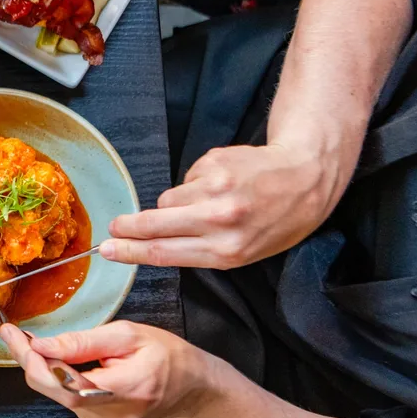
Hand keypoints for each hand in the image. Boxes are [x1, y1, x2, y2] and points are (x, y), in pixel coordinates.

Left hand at [1, 322, 232, 417]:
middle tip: (18, 334)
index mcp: (120, 390)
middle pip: (52, 389)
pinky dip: (63, 380)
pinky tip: (70, 365)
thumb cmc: (168, 358)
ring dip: (48, 369)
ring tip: (49, 346)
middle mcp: (108, 416)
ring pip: (58, 394)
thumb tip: (43, 346)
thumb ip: (83, 342)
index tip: (11, 333)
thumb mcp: (128, 336)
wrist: (194, 390)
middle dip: (31, 359)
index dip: (29, 357)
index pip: (59, 380)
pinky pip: (69, 400)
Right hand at [100, 141, 345, 269]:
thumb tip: (155, 245)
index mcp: (227, 251)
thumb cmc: (278, 221)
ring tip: (204, 204)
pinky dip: (195, 184)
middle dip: (129, 227)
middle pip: (154, 225)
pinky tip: (220, 184)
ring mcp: (215, 189)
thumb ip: (202, 251)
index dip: (131, 252)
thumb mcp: (246, 252)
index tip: (109, 251)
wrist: (307, 176)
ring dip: (175, 205)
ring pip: (169, 200)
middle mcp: (219, 221)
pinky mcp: (214, 164)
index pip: (164, 253)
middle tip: (114, 228)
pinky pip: (186, 180)